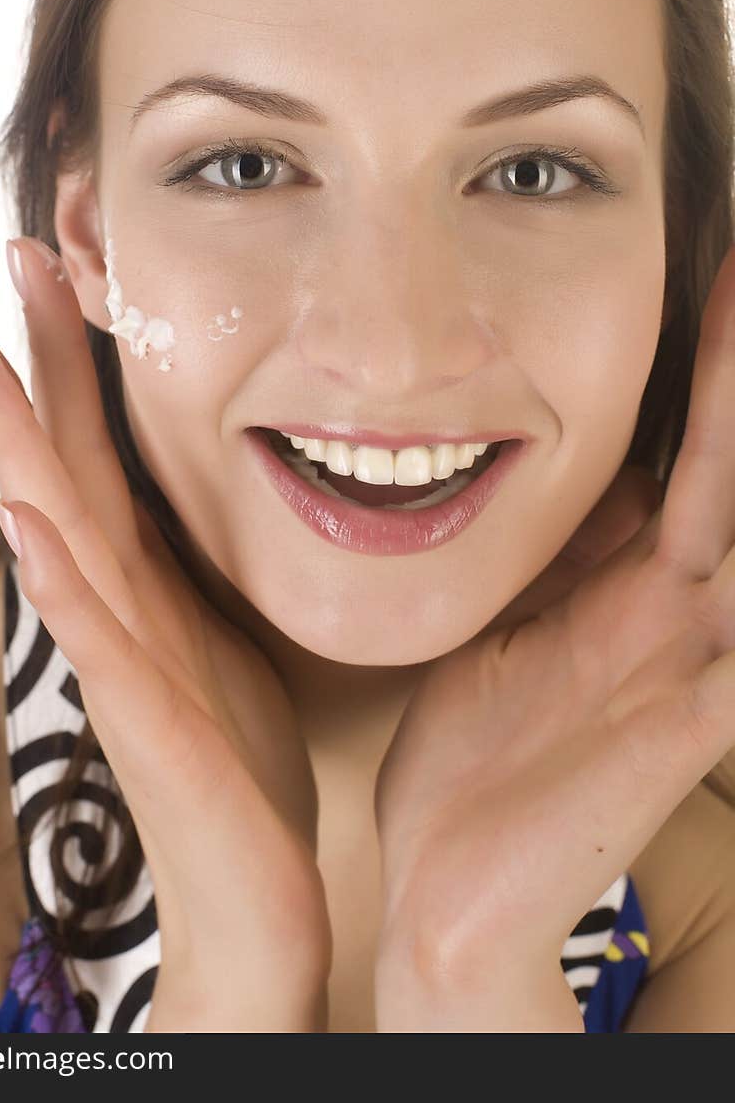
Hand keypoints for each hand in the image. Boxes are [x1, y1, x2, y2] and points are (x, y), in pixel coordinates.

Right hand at [0, 235, 331, 1024]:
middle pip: (61, 460)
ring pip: (57, 527)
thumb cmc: (238, 759)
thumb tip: (206, 480)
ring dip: (15, 438)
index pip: (98, 445)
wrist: (253, 885)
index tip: (66, 262)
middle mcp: (114, 602)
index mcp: (141, 577)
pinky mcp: (146, 720)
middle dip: (33, 358)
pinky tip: (32, 520)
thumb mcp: (224, 626)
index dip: (77, 356)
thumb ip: (195, 558)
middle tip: (11, 255)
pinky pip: (96, 638)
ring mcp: (120, 657)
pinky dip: (61, 577)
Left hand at [373, 246, 734, 1025]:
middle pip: (726, 470)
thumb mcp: (515, 623)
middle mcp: (677, 613)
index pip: (688, 451)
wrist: (448, 882)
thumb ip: (556, 554)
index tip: (721, 273)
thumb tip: (569, 468)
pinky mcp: (681, 732)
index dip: (711, 369)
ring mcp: (687, 668)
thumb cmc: (477, 754)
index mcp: (632, 584)